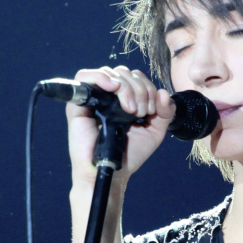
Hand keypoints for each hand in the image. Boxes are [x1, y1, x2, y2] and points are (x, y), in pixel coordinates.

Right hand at [66, 65, 175, 186]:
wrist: (113, 170)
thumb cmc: (129, 154)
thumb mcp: (154, 132)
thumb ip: (164, 113)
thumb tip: (163, 93)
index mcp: (125, 99)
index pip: (136, 77)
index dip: (148, 88)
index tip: (151, 110)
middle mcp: (109, 96)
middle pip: (124, 72)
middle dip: (140, 89)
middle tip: (141, 112)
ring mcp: (93, 98)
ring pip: (110, 72)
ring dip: (126, 86)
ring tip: (131, 109)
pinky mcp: (78, 103)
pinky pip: (84, 76)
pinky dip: (102, 77)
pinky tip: (113, 88)